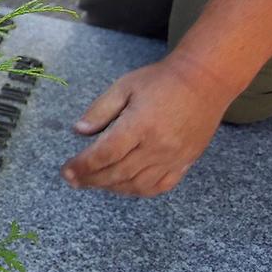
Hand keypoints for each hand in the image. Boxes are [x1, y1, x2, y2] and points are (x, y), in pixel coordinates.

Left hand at [62, 54, 233, 196]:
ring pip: (137, 185)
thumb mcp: (124, 86)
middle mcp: (157, 146)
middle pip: (117, 173)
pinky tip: (124, 186)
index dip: (83, 166)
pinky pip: (160, 187)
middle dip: (91, 179)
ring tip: (94, 182)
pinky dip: (139, 190)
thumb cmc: (161, 81)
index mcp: (139, 125)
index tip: (66, 171)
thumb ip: (100, 110)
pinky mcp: (185, 162)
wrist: (205, 81)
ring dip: (112, 187)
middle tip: (73, 180)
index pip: (105, 154)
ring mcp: (174, 158)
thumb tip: (78, 131)